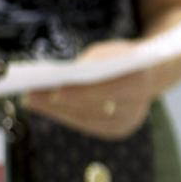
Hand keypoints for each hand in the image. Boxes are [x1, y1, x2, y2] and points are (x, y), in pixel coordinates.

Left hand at [26, 39, 157, 138]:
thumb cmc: (124, 58)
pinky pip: (86, 124)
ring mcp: (127, 123)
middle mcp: (136, 108)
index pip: (107, 91)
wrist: (150, 74)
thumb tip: (65, 75)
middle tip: (30, 96)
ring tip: (31, 101)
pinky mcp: (117, 130)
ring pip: (85, 119)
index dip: (80, 92)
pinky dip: (66, 115)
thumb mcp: (111, 50)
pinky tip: (46, 107)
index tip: (53, 91)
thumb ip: (93, 60)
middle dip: (59, 102)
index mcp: (140, 83)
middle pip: (91, 108)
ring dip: (56, 111)